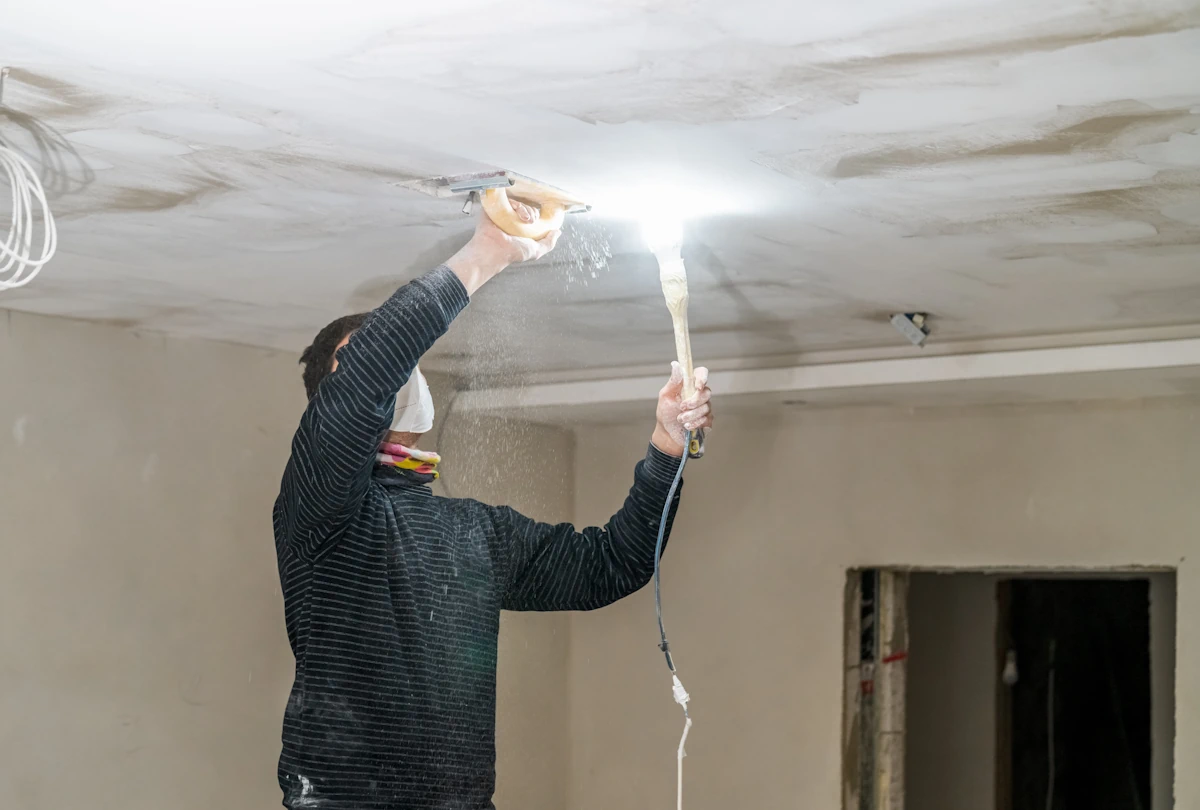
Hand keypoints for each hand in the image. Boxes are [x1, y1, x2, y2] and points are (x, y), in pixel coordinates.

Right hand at [446, 200, 560, 294]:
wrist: (495, 249)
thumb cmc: (512, 252)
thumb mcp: (536, 250)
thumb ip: (549, 242)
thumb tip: (557, 232)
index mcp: (520, 228)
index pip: (532, 215)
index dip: (536, 215)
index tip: (536, 221)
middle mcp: (511, 220)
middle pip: (526, 207)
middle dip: (532, 213)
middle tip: (530, 222)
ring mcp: (502, 213)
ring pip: (518, 202)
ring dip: (524, 209)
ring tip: (523, 219)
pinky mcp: (494, 207)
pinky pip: (506, 198)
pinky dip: (514, 204)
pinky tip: (515, 213)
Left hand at [651, 362, 712, 456]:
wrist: (667, 434)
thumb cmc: (666, 414)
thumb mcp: (665, 396)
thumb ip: (673, 382)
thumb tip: (676, 364)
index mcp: (689, 385)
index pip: (701, 373)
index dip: (703, 377)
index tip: (698, 386)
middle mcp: (699, 395)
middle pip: (706, 392)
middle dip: (694, 402)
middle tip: (681, 408)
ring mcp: (705, 408)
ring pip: (706, 407)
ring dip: (691, 415)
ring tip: (680, 419)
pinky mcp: (707, 421)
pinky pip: (707, 419)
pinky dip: (696, 423)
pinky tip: (687, 426)